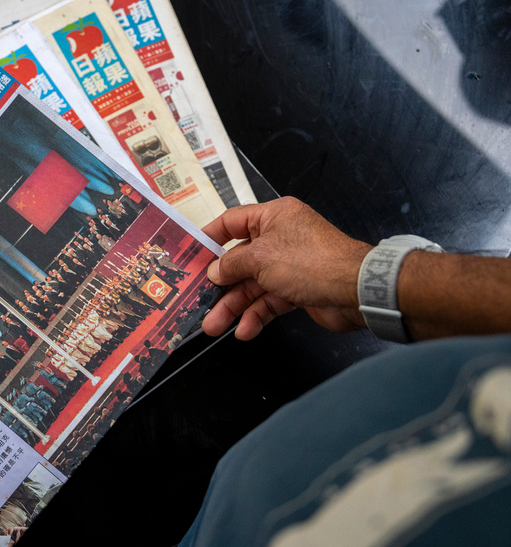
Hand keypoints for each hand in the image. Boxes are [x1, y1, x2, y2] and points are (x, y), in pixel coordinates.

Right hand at [201, 197, 372, 339]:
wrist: (357, 290)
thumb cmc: (312, 262)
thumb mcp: (261, 258)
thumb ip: (232, 264)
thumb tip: (215, 271)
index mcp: (273, 217)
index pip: (232, 222)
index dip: (209, 238)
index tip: (190, 254)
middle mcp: (280, 238)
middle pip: (239, 260)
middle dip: (220, 285)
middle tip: (199, 300)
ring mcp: (289, 265)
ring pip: (252, 285)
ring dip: (234, 306)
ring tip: (215, 325)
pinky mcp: (298, 289)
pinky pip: (269, 301)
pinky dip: (256, 315)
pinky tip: (245, 330)